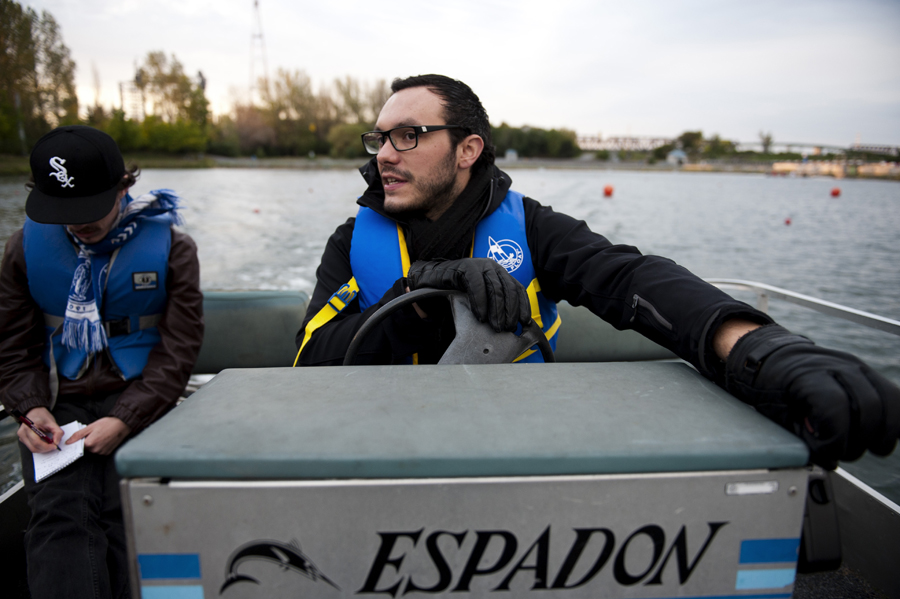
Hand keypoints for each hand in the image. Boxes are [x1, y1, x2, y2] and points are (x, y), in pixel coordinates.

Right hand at [16, 407, 62, 453]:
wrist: (34, 412)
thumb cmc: (42, 416)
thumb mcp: (52, 422)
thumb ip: (57, 432)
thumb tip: (56, 443)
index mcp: (29, 427)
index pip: (36, 442)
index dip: (46, 446)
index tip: (54, 446)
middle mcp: (22, 432)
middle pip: (33, 447)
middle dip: (45, 449)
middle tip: (53, 446)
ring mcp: (21, 436)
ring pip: (32, 449)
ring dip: (42, 449)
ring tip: (50, 444)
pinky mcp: (22, 439)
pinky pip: (31, 446)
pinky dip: (39, 447)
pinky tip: (45, 443)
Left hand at [67, 417, 131, 454]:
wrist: (122, 425)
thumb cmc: (107, 424)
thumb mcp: (90, 427)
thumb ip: (78, 435)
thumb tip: (67, 442)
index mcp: (89, 443)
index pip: (78, 445)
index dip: (80, 440)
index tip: (83, 436)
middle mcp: (95, 450)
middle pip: (86, 448)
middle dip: (88, 442)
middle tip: (94, 433)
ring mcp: (102, 452)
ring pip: (92, 450)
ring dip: (94, 444)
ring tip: (100, 436)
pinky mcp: (107, 453)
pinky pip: (99, 452)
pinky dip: (100, 446)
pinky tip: (104, 439)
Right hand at [406, 259, 530, 331]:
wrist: (433, 279)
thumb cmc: (458, 291)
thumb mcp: (481, 297)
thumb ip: (494, 304)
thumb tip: (509, 322)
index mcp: (499, 273)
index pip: (517, 288)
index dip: (523, 305)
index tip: (524, 321)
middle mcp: (492, 266)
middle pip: (508, 289)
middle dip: (509, 311)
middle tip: (506, 328)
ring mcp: (479, 265)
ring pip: (495, 288)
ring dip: (497, 310)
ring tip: (495, 325)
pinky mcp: (466, 267)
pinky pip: (477, 285)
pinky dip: (480, 302)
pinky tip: (480, 316)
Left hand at [725, 324, 899, 467]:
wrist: (774, 358)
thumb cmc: (771, 386)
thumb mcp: (776, 412)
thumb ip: (802, 433)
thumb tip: (828, 454)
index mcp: (809, 375)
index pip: (835, 408)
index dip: (836, 440)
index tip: (828, 454)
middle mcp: (838, 366)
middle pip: (870, 406)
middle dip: (861, 440)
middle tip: (845, 452)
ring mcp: (857, 367)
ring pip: (891, 400)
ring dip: (884, 432)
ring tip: (869, 447)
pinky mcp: (868, 373)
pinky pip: (895, 397)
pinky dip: (895, 418)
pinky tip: (887, 435)